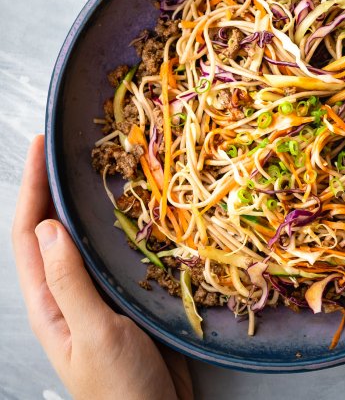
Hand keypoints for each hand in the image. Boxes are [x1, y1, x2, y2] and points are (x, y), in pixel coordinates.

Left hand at [12, 136, 193, 399]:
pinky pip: (119, 251)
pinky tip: (135, 210)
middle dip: (54, 186)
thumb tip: (49, 228)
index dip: (31, 188)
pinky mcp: (128, 294)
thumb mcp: (93, 334)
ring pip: (87, 237)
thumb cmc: (120, 389)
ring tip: (99, 169)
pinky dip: (121, 226)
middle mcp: (69, 290)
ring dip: (87, 203)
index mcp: (49, 300)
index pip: (29, 234)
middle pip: (54, 228)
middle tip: (69, 148)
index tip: (40, 148)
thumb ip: (69, 283)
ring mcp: (99, 291)